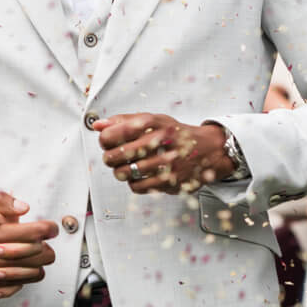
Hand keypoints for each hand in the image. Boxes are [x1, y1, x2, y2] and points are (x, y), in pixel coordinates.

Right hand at [0, 182, 55, 299]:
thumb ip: (1, 203)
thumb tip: (25, 208)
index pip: (38, 233)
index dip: (50, 228)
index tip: (51, 227)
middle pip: (43, 256)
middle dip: (47, 246)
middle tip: (42, 242)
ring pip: (35, 274)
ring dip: (36, 264)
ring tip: (29, 256)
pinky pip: (17, 287)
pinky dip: (19, 279)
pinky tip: (12, 269)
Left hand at [96, 114, 234, 193]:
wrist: (208, 149)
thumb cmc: (176, 134)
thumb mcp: (153, 120)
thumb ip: (123, 121)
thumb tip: (98, 125)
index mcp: (154, 123)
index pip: (115, 133)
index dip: (105, 140)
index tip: (107, 142)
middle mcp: (161, 141)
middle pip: (118, 154)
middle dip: (110, 158)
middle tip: (112, 157)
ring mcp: (166, 163)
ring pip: (126, 173)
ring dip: (120, 172)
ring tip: (126, 167)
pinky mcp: (170, 181)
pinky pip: (138, 187)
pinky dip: (133, 183)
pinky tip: (140, 176)